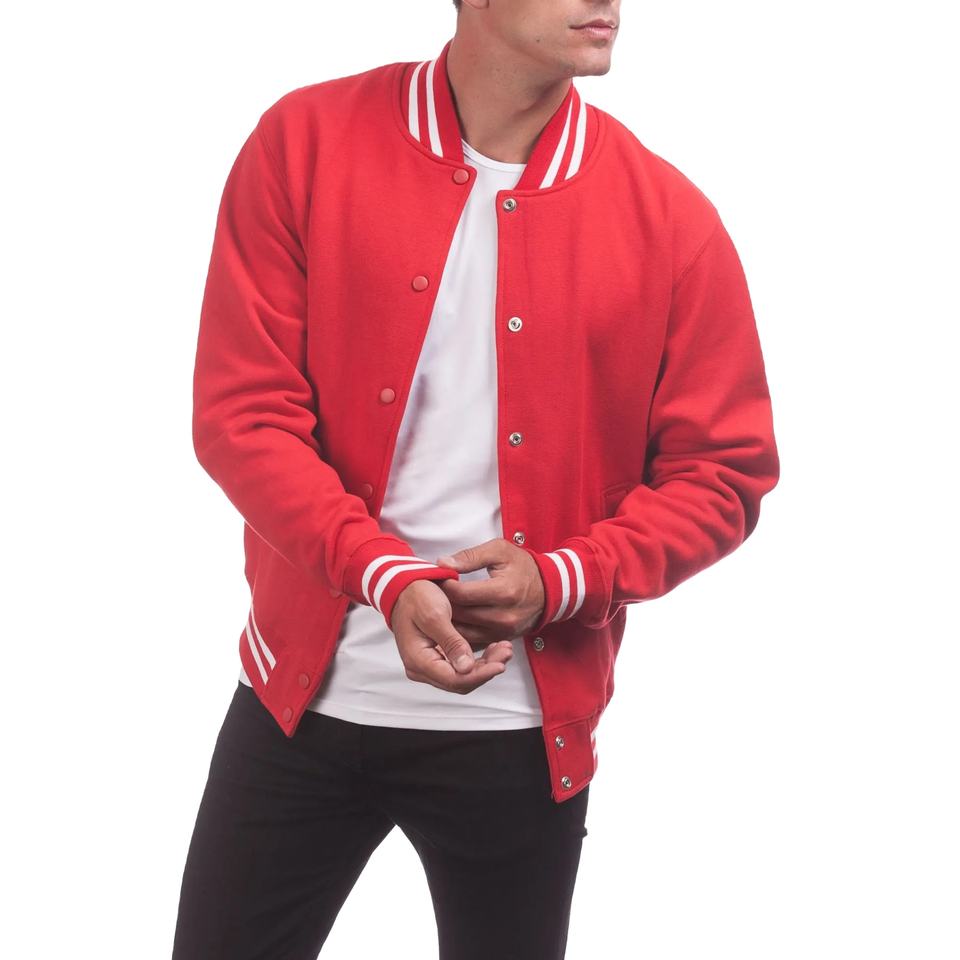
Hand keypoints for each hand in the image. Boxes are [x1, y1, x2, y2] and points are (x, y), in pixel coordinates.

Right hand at [391, 579, 513, 693]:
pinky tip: (493, 648)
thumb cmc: (417, 597)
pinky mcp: (438, 658)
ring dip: (485, 665)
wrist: (406, 587)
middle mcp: (421, 668)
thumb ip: (451, 642)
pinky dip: (478, 660)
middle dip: (486, 670)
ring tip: (505, 649)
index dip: (480, 675)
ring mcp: (429, 665)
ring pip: (463, 676)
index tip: (500, 665)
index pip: (454, 680)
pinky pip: (460, 667)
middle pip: (460, 681)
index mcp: (418, 660)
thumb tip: (466, 668)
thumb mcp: (435, 615)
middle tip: (506, 652)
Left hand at [434, 538, 545, 644]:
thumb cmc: (523, 567)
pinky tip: (450, 620)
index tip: (436, 578)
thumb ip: (470, 556)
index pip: (461, 593)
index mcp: (503, 591)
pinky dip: (458, 633)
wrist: (548, 589)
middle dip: (441, 603)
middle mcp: (503, 616)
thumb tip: (442, 563)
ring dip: (447, 620)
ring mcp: (502, 632)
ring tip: (437, 605)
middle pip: (459, 614)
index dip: (443, 586)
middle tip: (431, 593)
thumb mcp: (499, 551)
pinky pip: (471, 641)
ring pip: (462, 631)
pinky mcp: (500, 639)